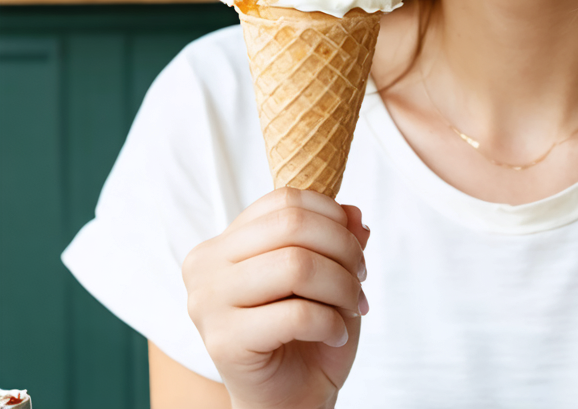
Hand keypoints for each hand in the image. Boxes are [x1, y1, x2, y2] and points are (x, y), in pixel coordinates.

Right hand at [182, 187, 370, 408]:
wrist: (289, 401)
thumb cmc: (304, 333)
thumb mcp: (329, 273)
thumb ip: (338, 236)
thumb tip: (355, 213)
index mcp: (224, 241)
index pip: (286, 200)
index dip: (332, 217)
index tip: (355, 247)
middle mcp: (205, 265)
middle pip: (292, 225)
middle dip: (343, 249)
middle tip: (360, 278)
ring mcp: (208, 304)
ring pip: (296, 265)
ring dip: (341, 285)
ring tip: (352, 305)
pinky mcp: (223, 342)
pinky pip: (296, 314)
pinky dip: (331, 322)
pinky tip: (336, 333)